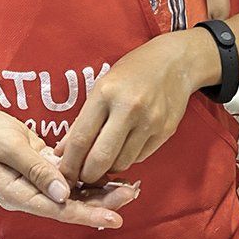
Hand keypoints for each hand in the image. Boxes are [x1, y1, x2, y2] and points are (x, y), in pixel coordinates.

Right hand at [0, 107, 129, 228]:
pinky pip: (68, 178)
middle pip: (71, 205)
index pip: (60, 211)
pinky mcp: (40, 170)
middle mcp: (29, 195)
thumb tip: (64, 192)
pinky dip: (88, 176)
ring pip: (73, 193)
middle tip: (132, 194)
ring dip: (99, 190)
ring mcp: (35, 184)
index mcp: (18, 195)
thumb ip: (37, 169)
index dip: (88, 215)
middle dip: (102, 202)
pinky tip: (110, 173)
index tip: (114, 219)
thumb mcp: (10, 147)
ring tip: (128, 187)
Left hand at [58, 30, 209, 185]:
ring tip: (102, 162)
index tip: (63, 174)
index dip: (69, 163)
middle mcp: (129, 108)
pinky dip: (127, 159)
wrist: (174, 61)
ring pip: (122, 163)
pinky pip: (140, 157)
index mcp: (106, 93)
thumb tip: (63, 152)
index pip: (81, 139)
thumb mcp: (101, 87)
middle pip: (101, 158)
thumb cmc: (131, 72)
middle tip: (81, 177)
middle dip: (87, 175)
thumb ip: (83, 120)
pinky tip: (123, 149)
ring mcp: (150, 121)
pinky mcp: (166, 131)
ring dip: (108, 169)